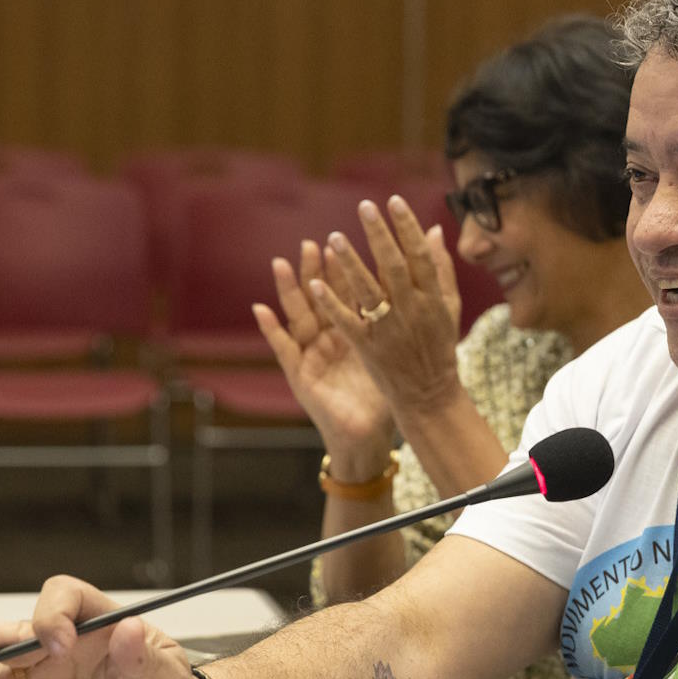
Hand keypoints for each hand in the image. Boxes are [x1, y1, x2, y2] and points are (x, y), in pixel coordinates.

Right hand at [254, 239, 394, 475]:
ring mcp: (313, 354)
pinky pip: (283, 349)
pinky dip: (271, 329)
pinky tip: (260, 309)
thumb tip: (417, 291)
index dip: (345, 268)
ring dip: (289, 290)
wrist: (368, 437)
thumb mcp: (394, 352)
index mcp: (355, 331)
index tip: (343, 241)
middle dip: (316, 271)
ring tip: (280, 264)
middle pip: (321, 298)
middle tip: (313, 244)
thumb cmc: (384, 395)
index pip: (348, 292)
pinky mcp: (301, 374)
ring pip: (299, 315)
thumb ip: (402, 320)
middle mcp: (331, 338)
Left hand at [306, 197, 463, 418]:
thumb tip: (435, 230)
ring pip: (368, 291)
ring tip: (333, 238)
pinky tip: (314, 284)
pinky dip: (331, 304)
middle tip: (364, 207)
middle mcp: (413, 311)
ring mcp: (389, 330)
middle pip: (394, 267)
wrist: (429, 395)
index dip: (407, 227)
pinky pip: (348, 322)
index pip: (420, 255)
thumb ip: (442, 269)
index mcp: (433, 299)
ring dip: (350, 263)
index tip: (393, 201)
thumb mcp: (449, 307)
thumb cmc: (439, 347)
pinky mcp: (369, 348)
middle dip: (379, 235)